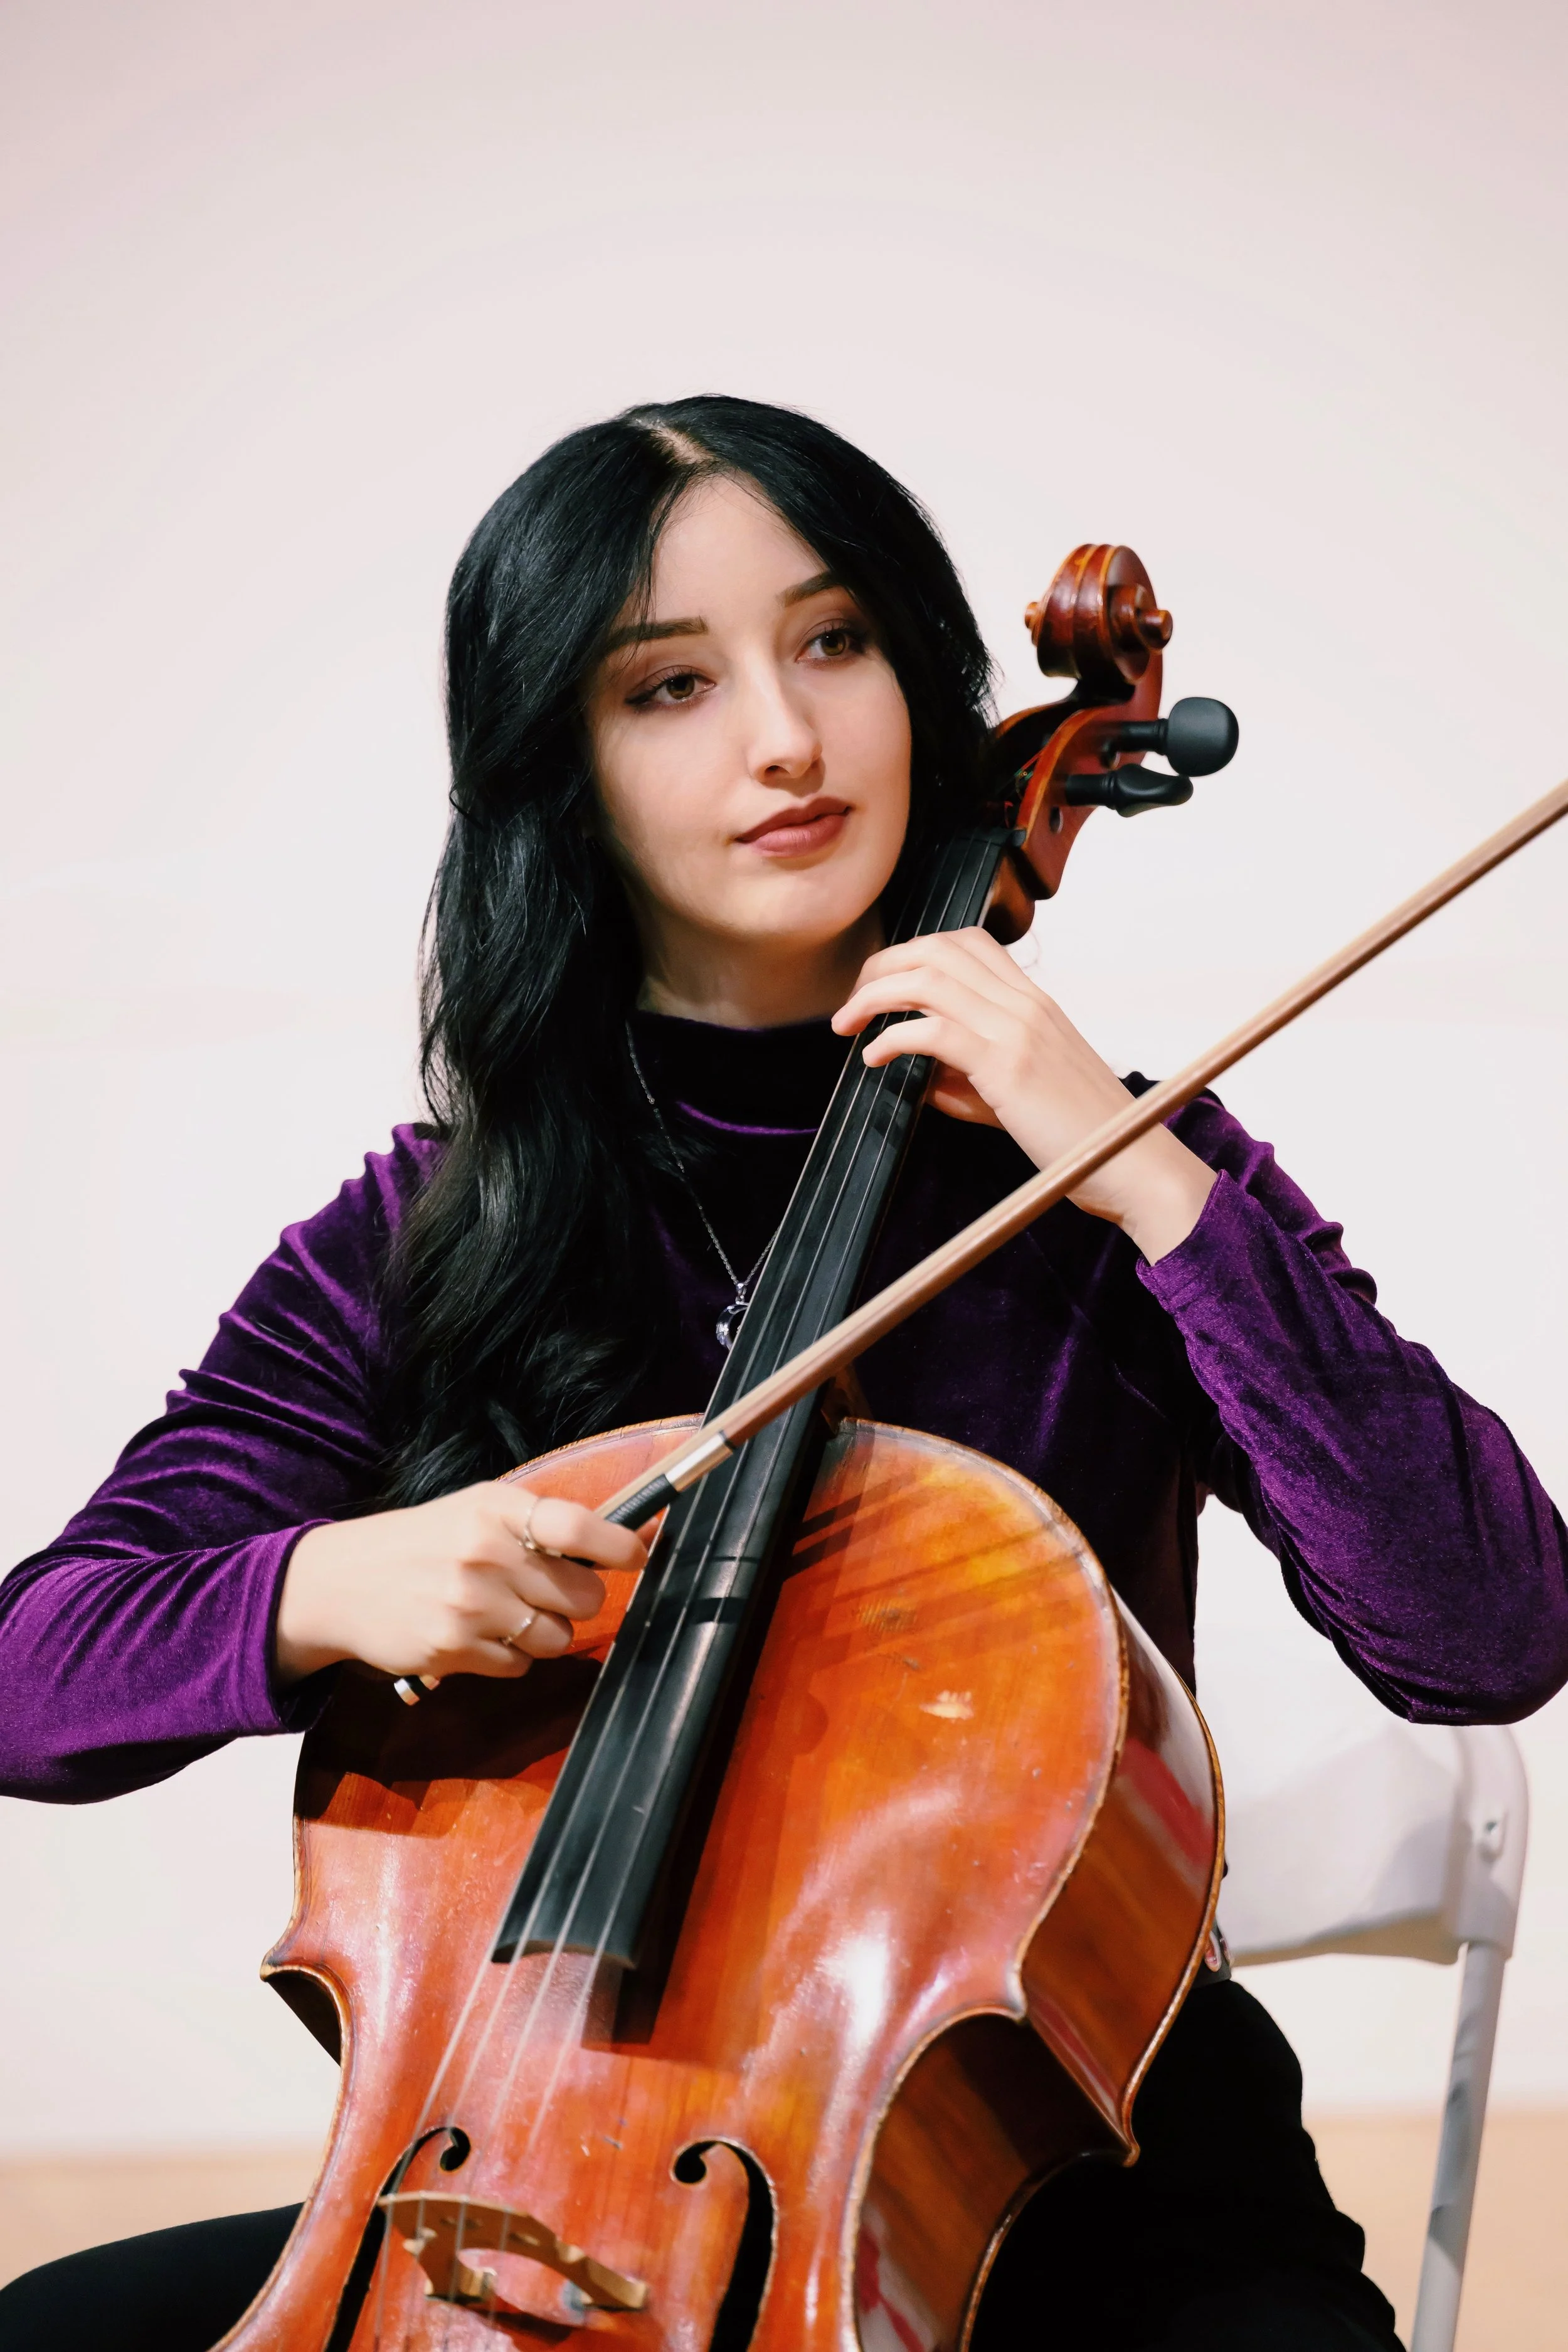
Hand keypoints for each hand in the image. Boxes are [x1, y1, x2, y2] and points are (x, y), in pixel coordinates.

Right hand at [274, 1484, 646, 1685]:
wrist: (341, 1584)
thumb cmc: (426, 1542)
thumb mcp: (479, 1512)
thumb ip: (546, 1525)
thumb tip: (631, 1538)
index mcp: (495, 1509)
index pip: (578, 1526)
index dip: (620, 1546)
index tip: (637, 1556)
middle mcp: (484, 1554)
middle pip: (583, 1596)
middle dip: (578, 1600)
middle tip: (550, 1592)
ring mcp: (468, 1606)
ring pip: (556, 1639)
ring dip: (544, 1633)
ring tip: (507, 1614)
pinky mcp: (452, 1650)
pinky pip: (519, 1666)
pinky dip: (509, 1657)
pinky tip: (478, 1635)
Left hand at [831, 927, 1214, 1260]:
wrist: (1134, 1161)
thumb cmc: (1083, 1134)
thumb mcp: (1021, 1092)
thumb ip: (969, 1076)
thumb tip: (918, 1075)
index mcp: (1034, 1001)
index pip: (967, 943)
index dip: (912, 954)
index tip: (881, 986)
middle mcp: (1026, 1003)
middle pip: (936, 949)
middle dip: (881, 968)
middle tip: (852, 1004)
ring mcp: (1018, 1029)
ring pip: (928, 980)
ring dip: (874, 997)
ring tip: (848, 1026)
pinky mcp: (1008, 1065)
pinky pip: (932, 1032)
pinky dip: (891, 1039)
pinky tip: (875, 1060)